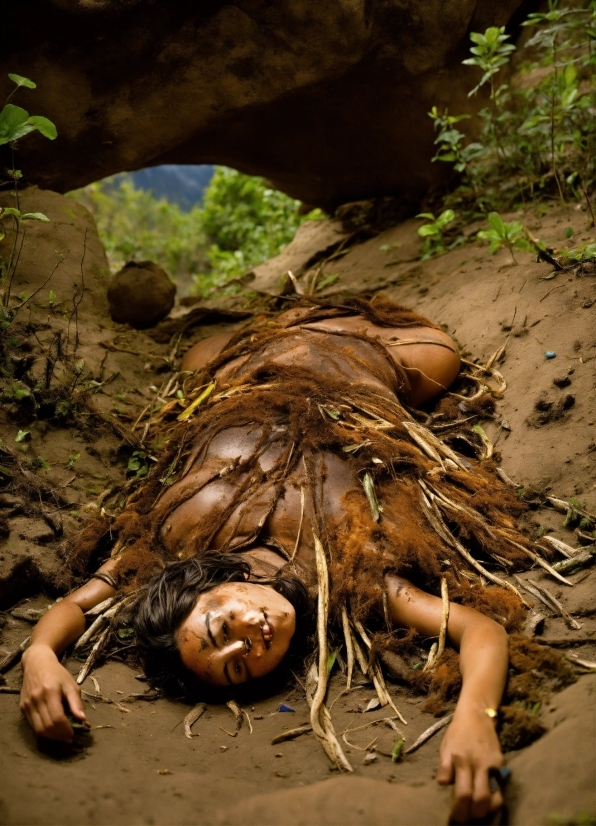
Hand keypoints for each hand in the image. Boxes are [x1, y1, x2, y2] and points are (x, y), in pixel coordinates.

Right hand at [20, 644, 87, 742]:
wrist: (37, 663)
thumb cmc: (57, 673)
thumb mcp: (71, 684)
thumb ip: (76, 703)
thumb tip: (83, 720)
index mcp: (50, 691)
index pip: (57, 718)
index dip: (66, 729)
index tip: (74, 733)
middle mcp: (36, 699)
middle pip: (47, 726)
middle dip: (60, 736)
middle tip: (69, 737)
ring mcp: (28, 704)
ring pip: (38, 729)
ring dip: (51, 736)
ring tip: (62, 736)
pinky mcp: (23, 708)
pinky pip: (33, 725)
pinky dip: (43, 731)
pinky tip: (52, 730)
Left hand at [437, 709, 503, 823]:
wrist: (476, 715)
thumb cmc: (457, 733)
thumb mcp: (445, 747)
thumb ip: (444, 767)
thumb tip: (443, 785)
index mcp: (460, 759)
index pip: (462, 793)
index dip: (459, 811)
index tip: (454, 820)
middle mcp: (477, 763)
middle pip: (479, 798)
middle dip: (473, 815)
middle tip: (465, 821)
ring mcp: (492, 764)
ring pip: (494, 796)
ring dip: (486, 810)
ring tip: (477, 815)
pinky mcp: (501, 764)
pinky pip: (499, 787)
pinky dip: (494, 799)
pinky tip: (487, 804)